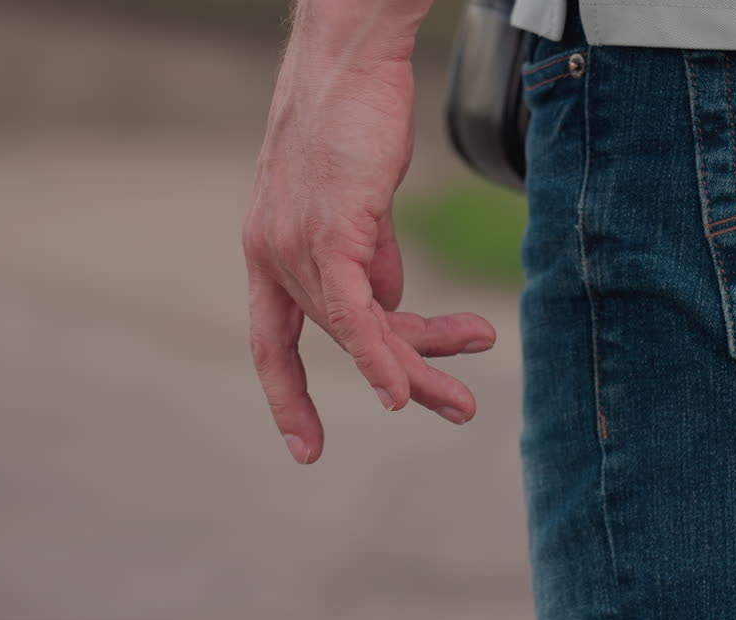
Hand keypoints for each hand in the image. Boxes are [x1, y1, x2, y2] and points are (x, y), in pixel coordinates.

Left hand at [242, 19, 496, 464]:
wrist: (348, 58)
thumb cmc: (352, 118)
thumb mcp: (355, 202)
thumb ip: (367, 257)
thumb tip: (390, 306)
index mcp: (268, 251)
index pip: (271, 341)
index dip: (288, 395)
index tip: (304, 445)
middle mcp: (271, 257)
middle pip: (340, 340)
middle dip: (401, 377)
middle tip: (453, 408)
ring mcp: (295, 248)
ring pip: (362, 333)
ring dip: (418, 366)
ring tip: (466, 398)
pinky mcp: (328, 234)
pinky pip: (356, 316)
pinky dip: (381, 358)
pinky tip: (403, 395)